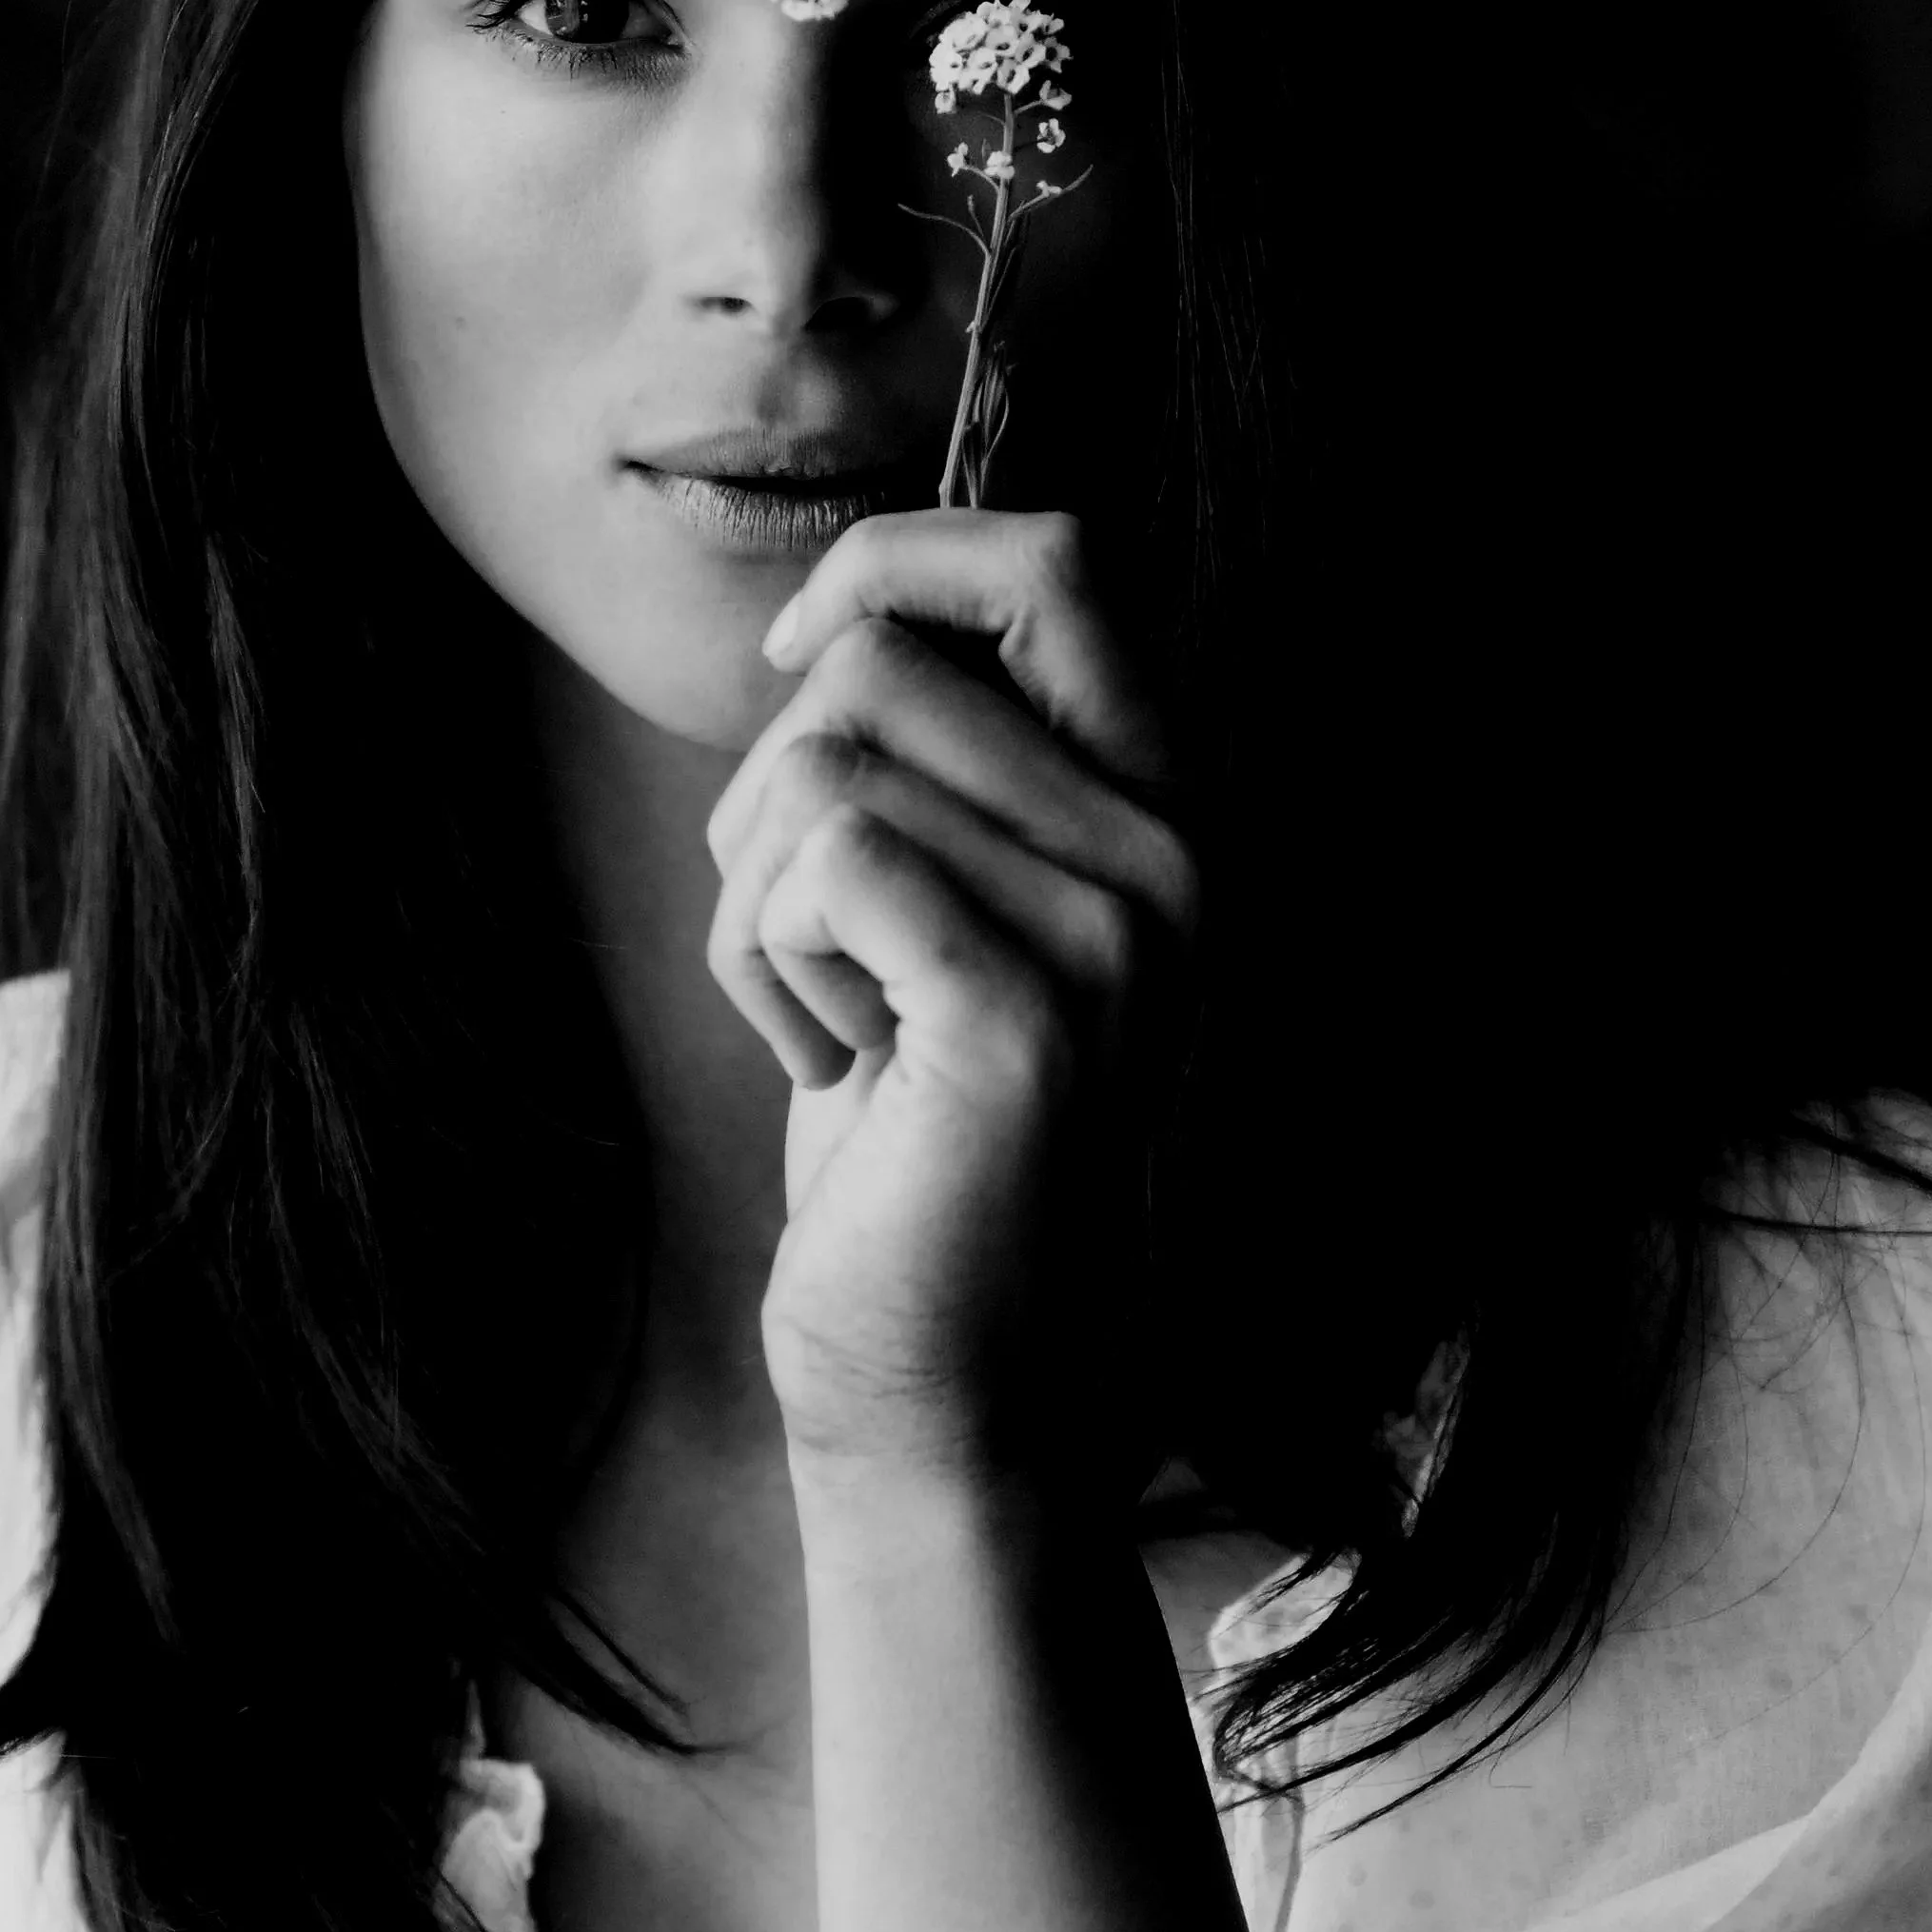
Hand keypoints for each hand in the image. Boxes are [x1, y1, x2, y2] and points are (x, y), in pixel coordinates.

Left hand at [704, 509, 1193, 1546]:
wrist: (956, 1377)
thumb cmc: (917, 1129)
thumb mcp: (945, 903)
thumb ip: (943, 756)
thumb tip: (837, 607)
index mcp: (1165, 800)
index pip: (1058, 554)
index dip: (892, 564)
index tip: (797, 665)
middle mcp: (1175, 850)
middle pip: (880, 661)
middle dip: (771, 790)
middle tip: (820, 943)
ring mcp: (1119, 933)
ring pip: (822, 768)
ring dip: (756, 901)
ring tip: (836, 1022)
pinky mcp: (1028, 1013)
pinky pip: (817, 870)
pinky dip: (761, 969)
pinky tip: (836, 1070)